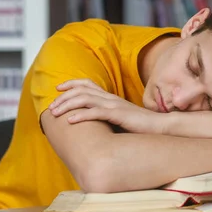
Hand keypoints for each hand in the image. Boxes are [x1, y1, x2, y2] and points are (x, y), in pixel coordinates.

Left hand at [49, 79, 166, 133]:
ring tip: (55, 113)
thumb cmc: (141, 126)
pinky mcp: (118, 115)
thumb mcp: (121, 118)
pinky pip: (96, 113)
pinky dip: (81, 115)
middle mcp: (110, 98)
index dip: (71, 84)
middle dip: (63, 97)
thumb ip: (108, 117)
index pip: (88, 84)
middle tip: (51, 107)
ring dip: (67, 105)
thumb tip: (94, 123)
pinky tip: (70, 121)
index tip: (58, 89)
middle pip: (81, 90)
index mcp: (111, 97)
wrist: (161, 127)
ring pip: (85, 99)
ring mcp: (114, 106)